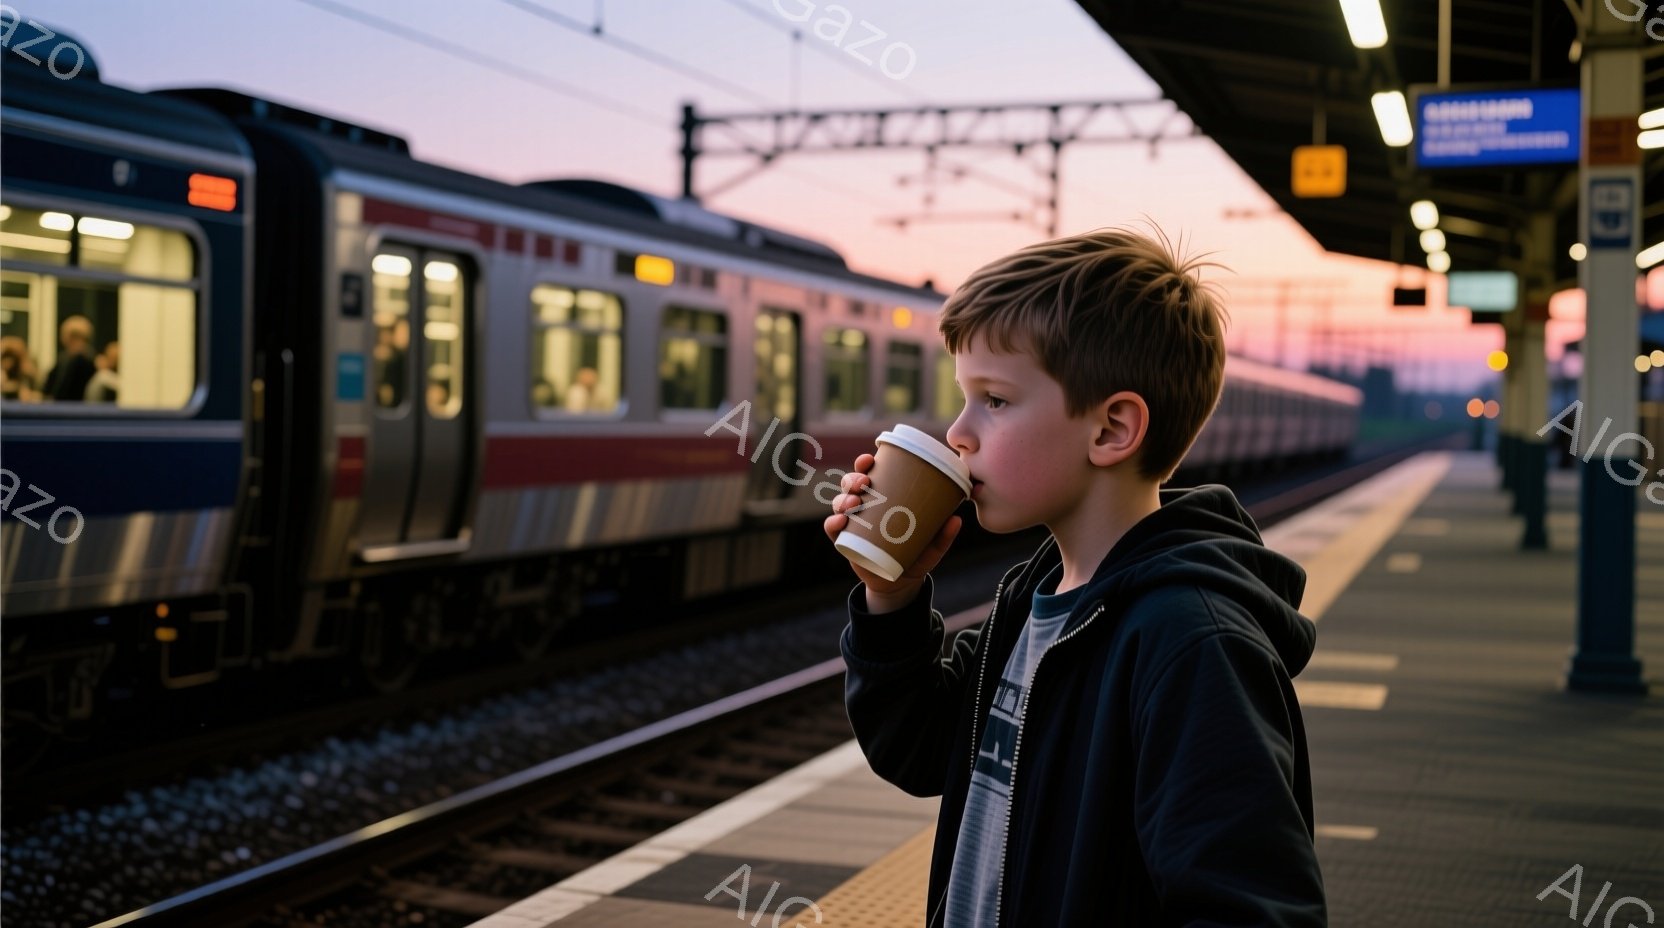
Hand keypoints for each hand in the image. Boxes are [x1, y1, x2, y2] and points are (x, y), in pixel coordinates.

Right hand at [824, 453, 961, 611]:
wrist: (899, 583)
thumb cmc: (915, 555)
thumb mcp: (932, 546)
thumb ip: (943, 535)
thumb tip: (957, 519)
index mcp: (883, 498)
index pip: (870, 474)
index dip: (865, 463)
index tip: (870, 458)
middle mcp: (864, 507)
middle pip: (851, 485)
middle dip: (853, 479)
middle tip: (864, 483)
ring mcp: (852, 524)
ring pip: (839, 502)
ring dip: (843, 498)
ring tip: (854, 503)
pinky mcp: (845, 542)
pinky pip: (832, 529)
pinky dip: (833, 523)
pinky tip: (840, 521)